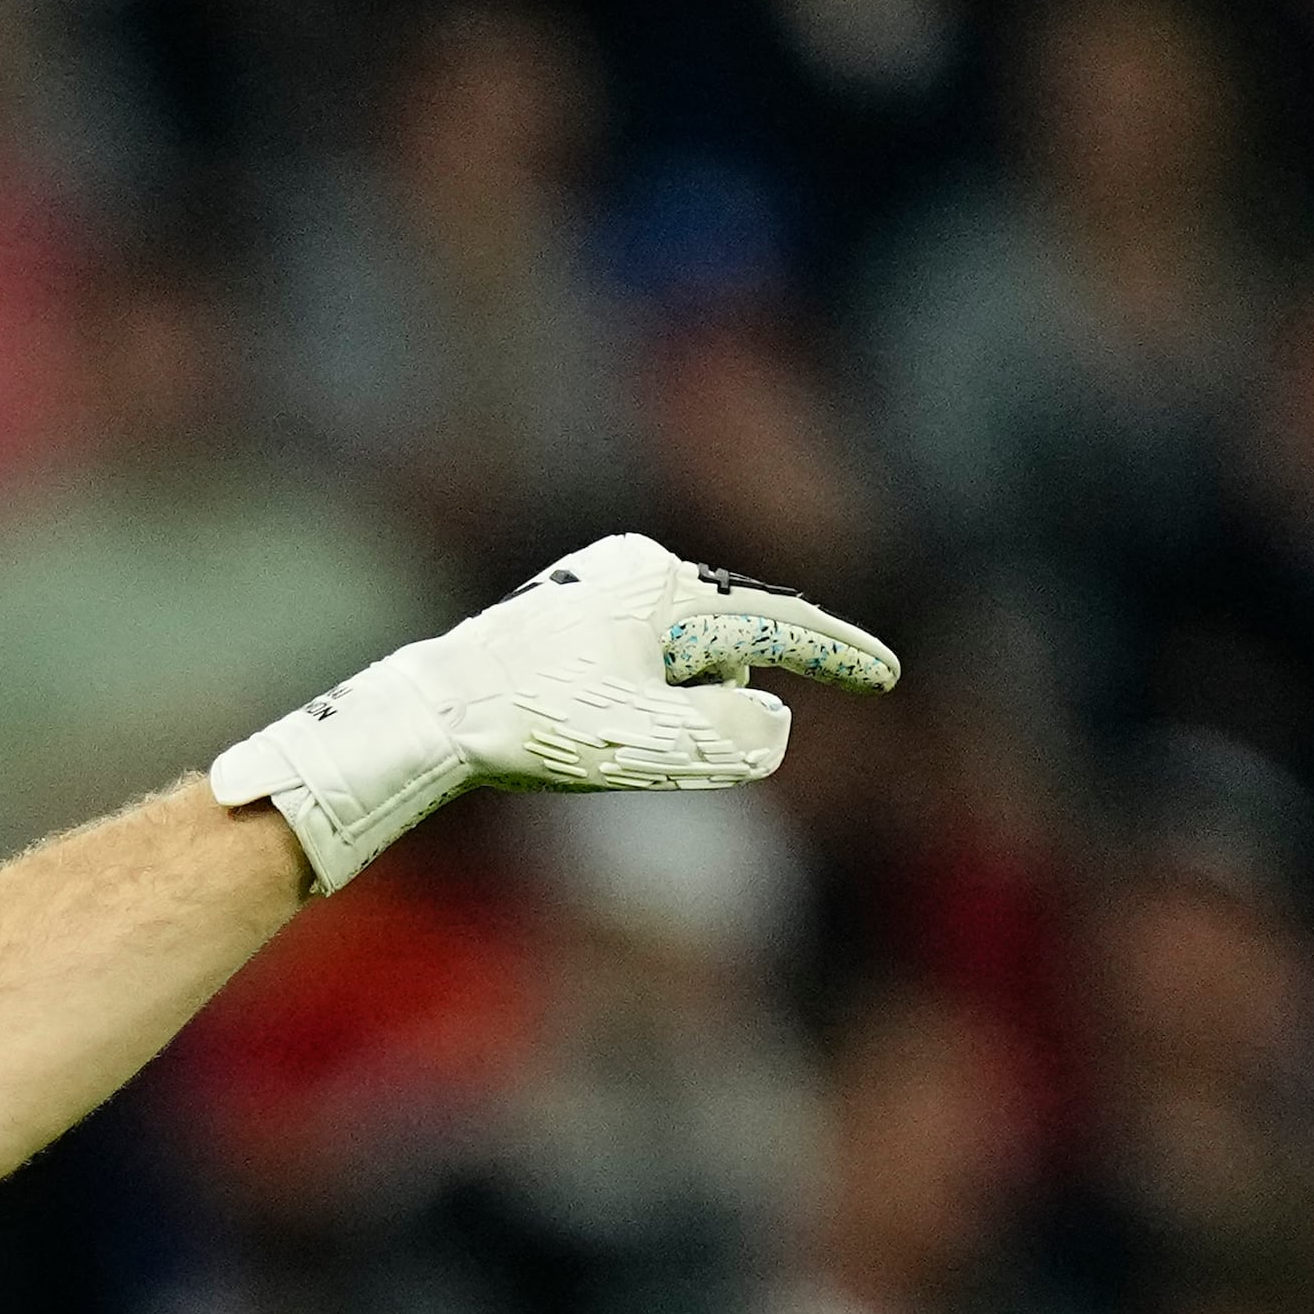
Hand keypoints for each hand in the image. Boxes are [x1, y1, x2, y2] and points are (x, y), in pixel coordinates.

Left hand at [211, 532, 899, 895]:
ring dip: (669, 706)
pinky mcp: (560, 619)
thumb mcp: (655, 743)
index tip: (886, 676)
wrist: (427, 719)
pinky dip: (637, 701)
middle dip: (716, 698)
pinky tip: (584, 728)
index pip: (773, 625)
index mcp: (662, 585)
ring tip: (595, 736)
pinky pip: (632, 663)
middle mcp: (630, 570)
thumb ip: (737, 737)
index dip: (834, 655)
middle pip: (720, 643)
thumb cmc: (537, 726)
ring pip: (673, 658)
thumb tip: (772, 723)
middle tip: (649, 738)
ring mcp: (591, 589)